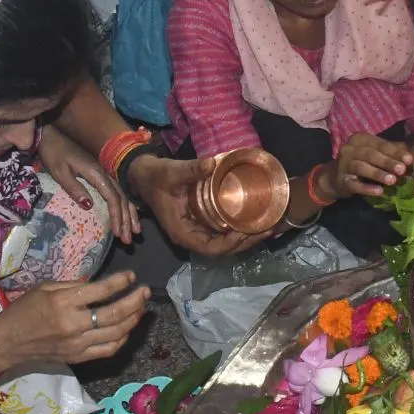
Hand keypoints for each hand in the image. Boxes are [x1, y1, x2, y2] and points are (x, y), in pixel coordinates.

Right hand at [0, 269, 150, 367]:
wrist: (8, 342)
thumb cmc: (24, 310)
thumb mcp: (45, 288)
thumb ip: (74, 286)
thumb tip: (102, 284)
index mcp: (63, 303)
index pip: (100, 292)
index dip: (120, 283)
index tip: (131, 276)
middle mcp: (73, 324)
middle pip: (114, 314)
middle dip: (135, 302)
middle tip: (145, 292)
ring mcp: (77, 344)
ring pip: (116, 333)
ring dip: (133, 319)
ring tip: (141, 308)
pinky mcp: (78, 358)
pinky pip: (108, 349)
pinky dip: (122, 338)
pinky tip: (127, 328)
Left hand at [38, 126, 138, 244]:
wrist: (51, 136)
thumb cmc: (54, 153)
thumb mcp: (60, 171)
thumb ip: (74, 188)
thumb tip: (89, 206)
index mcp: (96, 173)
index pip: (112, 197)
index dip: (117, 215)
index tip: (118, 232)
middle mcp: (104, 173)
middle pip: (121, 198)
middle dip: (127, 219)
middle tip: (128, 240)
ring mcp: (103, 173)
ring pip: (122, 195)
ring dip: (129, 214)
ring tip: (134, 231)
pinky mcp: (99, 174)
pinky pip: (117, 192)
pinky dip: (124, 205)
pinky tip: (128, 214)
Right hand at [126, 153, 273, 256]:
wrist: (144, 175)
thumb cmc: (156, 176)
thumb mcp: (172, 172)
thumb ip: (192, 169)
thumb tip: (212, 164)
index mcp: (182, 232)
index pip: (210, 248)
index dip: (231, 244)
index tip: (248, 231)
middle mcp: (190, 236)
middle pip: (222, 249)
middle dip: (246, 242)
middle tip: (269, 229)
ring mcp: (196, 231)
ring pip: (224, 243)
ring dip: (245, 238)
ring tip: (267, 227)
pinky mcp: (200, 223)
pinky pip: (222, 232)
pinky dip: (238, 229)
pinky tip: (253, 220)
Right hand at [327, 133, 413, 198]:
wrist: (335, 177)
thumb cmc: (360, 162)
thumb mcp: (374, 153)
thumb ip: (390, 152)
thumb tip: (409, 155)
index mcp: (359, 139)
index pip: (379, 144)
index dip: (395, 151)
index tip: (409, 160)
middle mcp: (349, 149)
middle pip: (370, 154)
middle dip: (388, 162)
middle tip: (402, 170)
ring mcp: (343, 165)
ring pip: (361, 168)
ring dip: (378, 174)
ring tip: (393, 181)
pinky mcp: (341, 180)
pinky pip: (355, 184)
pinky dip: (367, 188)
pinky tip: (379, 191)